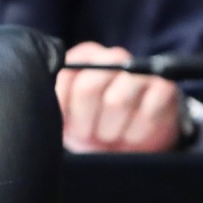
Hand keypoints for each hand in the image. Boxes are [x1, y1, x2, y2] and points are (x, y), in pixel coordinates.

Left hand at [56, 41, 182, 152]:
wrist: (130, 144)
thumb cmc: (91, 126)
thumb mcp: (65, 115)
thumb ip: (50, 100)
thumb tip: (37, 97)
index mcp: (84, 58)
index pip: (63, 77)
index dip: (64, 109)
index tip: (69, 125)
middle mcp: (112, 57)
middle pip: (88, 87)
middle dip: (87, 123)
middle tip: (92, 136)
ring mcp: (141, 71)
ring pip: (116, 101)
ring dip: (111, 130)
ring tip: (111, 136)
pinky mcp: (164, 88)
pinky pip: (146, 113)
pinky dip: (136, 134)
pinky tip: (132, 135)